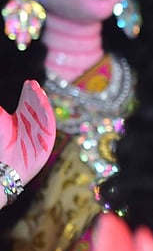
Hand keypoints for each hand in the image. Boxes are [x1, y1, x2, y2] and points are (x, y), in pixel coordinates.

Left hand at [0, 80, 54, 207]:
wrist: (4, 168)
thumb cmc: (0, 146)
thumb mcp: (0, 123)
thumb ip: (0, 113)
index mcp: (20, 119)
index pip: (27, 102)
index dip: (28, 92)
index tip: (29, 82)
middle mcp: (32, 124)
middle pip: (36, 106)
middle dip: (35, 95)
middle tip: (33, 84)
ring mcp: (40, 132)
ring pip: (43, 114)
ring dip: (42, 102)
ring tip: (38, 91)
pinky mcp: (46, 142)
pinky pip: (49, 126)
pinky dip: (47, 114)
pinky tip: (44, 105)